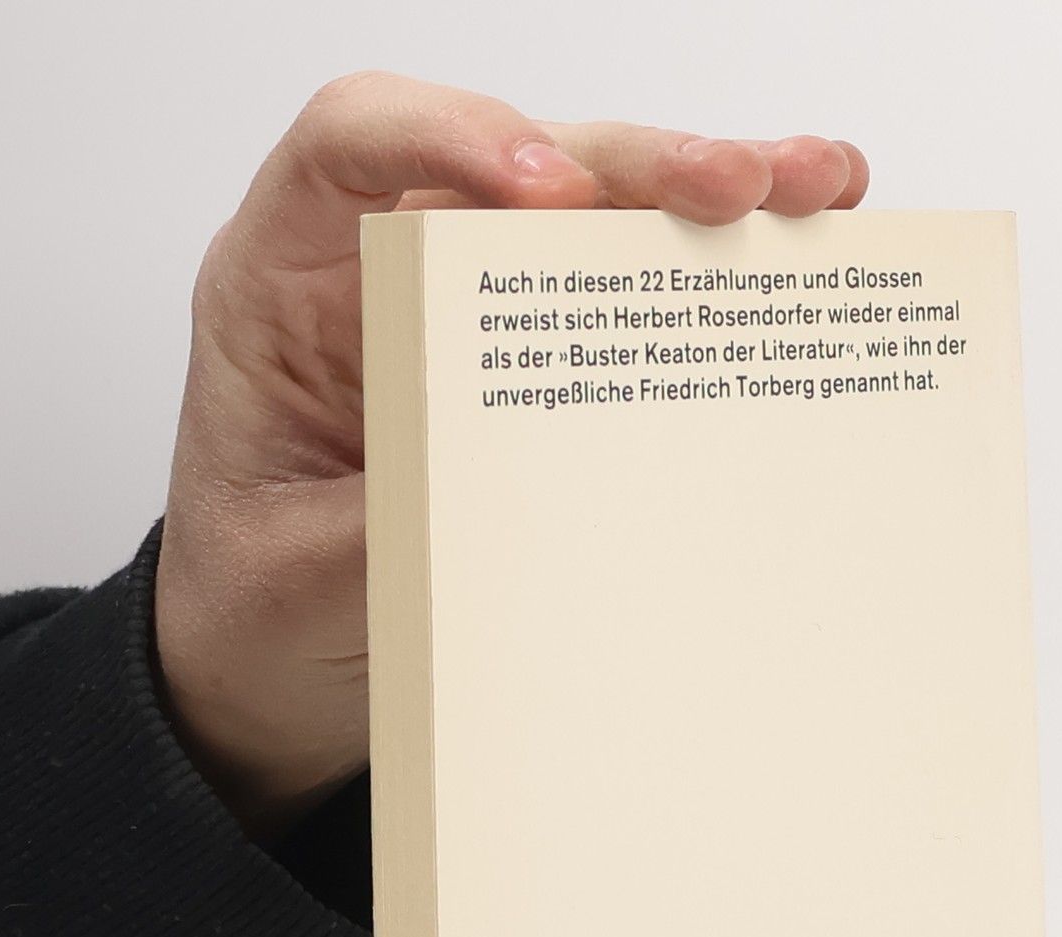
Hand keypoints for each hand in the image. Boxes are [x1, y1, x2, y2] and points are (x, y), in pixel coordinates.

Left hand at [154, 72, 869, 839]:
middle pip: (513, 162)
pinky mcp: (535, 371)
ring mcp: (467, 315)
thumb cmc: (253, 609)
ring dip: (700, 195)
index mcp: (284, 286)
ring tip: (808, 191)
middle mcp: (382, 274)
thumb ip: (387, 524)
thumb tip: (512, 486)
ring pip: (593, 209)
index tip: (544, 190)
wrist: (270, 677)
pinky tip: (797, 246)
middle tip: (732, 186)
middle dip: (630, 163)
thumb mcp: (296, 578)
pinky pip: (626, 298)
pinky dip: (712, 271)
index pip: (355, 143)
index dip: (451, 135)